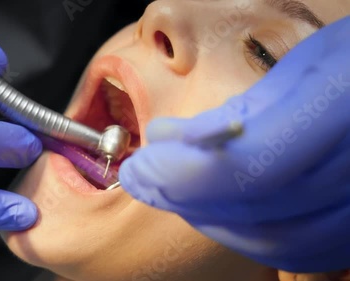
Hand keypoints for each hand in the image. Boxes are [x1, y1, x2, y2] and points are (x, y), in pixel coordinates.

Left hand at [120, 16, 349, 271]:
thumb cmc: (348, 68)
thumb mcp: (297, 69)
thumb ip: (235, 112)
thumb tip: (162, 138)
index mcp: (343, 104)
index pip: (252, 163)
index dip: (185, 175)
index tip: (140, 169)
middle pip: (258, 208)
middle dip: (187, 198)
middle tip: (146, 180)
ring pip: (277, 241)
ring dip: (211, 220)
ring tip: (177, 193)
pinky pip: (302, 253)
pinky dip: (248, 239)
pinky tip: (219, 213)